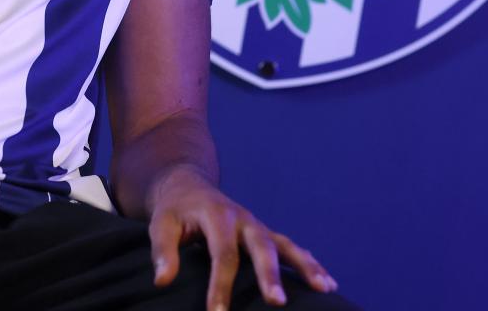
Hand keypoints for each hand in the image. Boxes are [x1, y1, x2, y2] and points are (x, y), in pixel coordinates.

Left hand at [147, 166, 335, 310]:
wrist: (188, 187)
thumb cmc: (174, 211)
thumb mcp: (160, 224)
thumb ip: (162, 250)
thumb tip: (162, 280)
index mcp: (217, 215)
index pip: (222, 253)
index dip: (220, 285)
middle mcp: (243, 219)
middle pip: (261, 246)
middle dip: (269, 275)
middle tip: (277, 302)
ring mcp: (257, 226)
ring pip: (284, 245)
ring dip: (305, 266)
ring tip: (325, 288)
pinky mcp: (265, 234)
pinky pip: (290, 248)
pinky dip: (308, 263)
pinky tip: (327, 283)